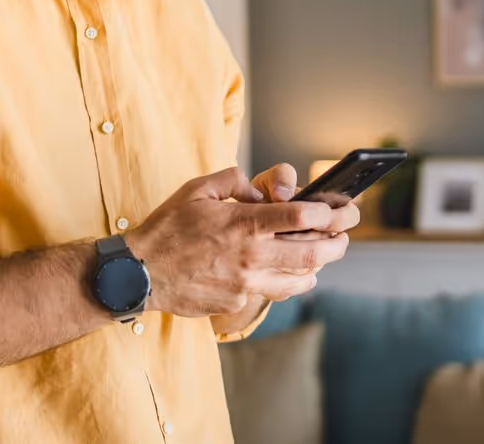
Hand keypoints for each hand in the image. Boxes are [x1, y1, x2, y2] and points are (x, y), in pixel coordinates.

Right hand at [127, 167, 349, 317]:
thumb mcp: (198, 189)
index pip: (300, 216)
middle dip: (337, 244)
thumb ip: (234, 180)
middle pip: (313, 253)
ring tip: (322, 257)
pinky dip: (283, 281)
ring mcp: (245, 284)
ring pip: (299, 281)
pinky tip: (283, 272)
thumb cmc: (167, 228)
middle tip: (344, 236)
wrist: (139, 273)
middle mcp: (250, 256)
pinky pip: (269, 292)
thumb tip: (260, 192)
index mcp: (243, 224)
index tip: (338, 209)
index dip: (327, 213)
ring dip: (317, 268)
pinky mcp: (236, 303)